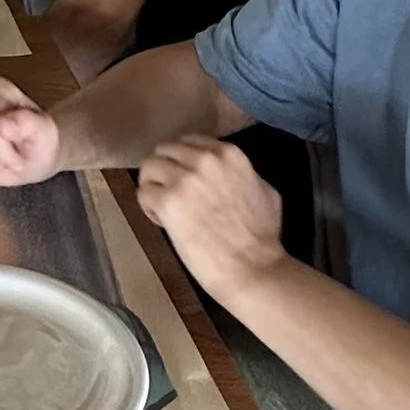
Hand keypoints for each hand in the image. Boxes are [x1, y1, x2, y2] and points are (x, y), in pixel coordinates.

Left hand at [136, 138, 283, 309]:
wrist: (251, 267)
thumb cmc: (262, 237)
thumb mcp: (265, 191)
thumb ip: (242, 174)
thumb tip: (230, 174)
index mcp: (228, 154)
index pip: (189, 141)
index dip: (182, 161)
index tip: (185, 178)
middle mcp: (204, 159)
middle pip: (165, 151)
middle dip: (164, 171)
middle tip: (170, 193)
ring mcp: (184, 179)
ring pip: (149, 167)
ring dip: (154, 186)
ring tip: (164, 208)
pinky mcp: (167, 202)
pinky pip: (143, 193)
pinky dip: (148, 207)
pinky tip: (162, 221)